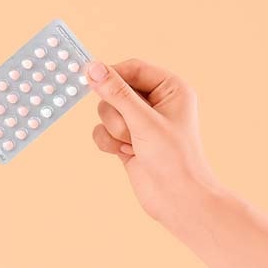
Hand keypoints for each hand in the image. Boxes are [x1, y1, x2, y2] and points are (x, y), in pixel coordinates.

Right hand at [86, 58, 224, 227]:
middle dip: (116, 113)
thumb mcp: (143, 121)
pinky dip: (108, 142)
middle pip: (115, 91)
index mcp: (170, 89)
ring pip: (106, 112)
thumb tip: (92, 68)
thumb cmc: (172, 158)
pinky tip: (125, 154)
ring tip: (132, 145)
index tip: (90, 80)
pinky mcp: (127, 140)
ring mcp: (140, 122)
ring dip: (114, 130)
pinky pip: (102, 131)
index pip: (132, 68)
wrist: (177, 199)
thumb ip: (116, 93)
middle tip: (131, 130)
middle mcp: (155, 102)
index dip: (112, 75)